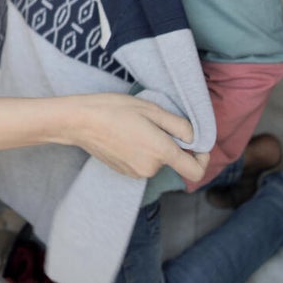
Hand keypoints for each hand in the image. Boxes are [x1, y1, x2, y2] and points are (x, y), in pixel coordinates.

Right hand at [72, 94, 209, 181]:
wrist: (79, 121)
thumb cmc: (114, 109)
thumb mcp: (151, 109)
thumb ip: (178, 125)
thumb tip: (194, 138)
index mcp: (161, 151)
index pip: (196, 171)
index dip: (203, 158)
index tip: (196, 144)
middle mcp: (150, 168)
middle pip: (173, 161)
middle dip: (170, 144)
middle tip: (152, 122)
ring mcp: (135, 173)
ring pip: (157, 161)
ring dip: (154, 147)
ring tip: (135, 127)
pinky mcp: (124, 172)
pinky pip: (143, 163)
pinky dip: (141, 151)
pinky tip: (125, 136)